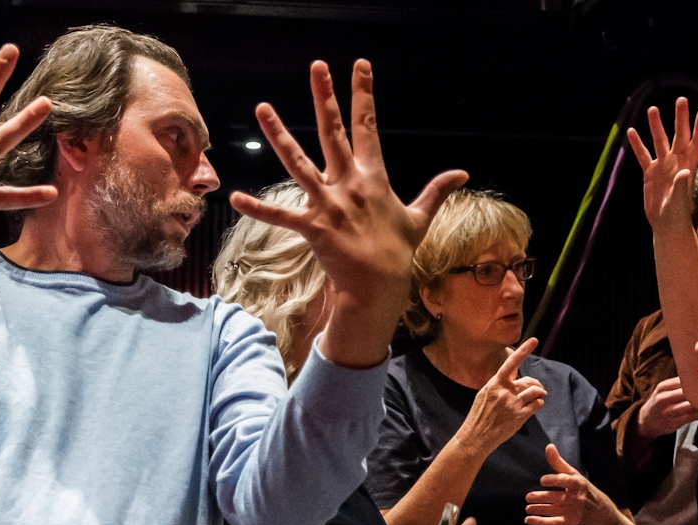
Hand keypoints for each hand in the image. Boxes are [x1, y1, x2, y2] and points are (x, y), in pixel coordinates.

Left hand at [230, 60, 467, 365]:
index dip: (364, 95)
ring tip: (261, 108)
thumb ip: (436, 192)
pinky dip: (258, 208)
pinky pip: (280, 215)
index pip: (368, 127)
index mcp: (373, 179)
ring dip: (278, 135)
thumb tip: (463, 173)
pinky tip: (235, 197)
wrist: (380, 287)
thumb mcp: (419, 218)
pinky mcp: (313, 227)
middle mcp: (349, 185)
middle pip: (333, 133)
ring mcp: (329, 205)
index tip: (359, 66)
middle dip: (326, 98)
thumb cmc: (397, 252)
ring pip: (298, 163)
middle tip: (317, 68)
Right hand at [455, 338, 546, 456]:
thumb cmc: (479, 416)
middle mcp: (504, 391)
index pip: (511, 362)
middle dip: (536, 384)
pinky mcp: (519, 417)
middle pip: (528, 381)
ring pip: (535, 392)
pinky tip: (537, 405)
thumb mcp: (484, 394)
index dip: (523, 350)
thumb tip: (511, 373)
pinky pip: (536, 405)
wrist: (475, 437)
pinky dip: (539, 403)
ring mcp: (512, 404)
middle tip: (540, 388)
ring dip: (541, 393)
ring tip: (541, 396)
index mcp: (494, 383)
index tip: (534, 340)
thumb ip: (498, 384)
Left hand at [526, 444, 596, 524]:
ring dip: (539, 509)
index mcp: (577, 484)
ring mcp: (574, 511)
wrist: (599, 511)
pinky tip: (528, 519)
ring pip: (554, 511)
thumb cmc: (582, 488)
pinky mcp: (570, 523)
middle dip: (542, 498)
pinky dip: (541, 522)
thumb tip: (549, 446)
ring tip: (527, 508)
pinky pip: (554, 523)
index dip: (554, 480)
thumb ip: (558, 462)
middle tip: (528, 497)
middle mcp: (577, 498)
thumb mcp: (573, 474)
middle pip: (557, 498)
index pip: (566, 481)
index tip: (542, 480)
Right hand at [627, 97, 697, 229]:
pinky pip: (643, 155)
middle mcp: (676, 162)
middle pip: (679, 136)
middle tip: (681, 100)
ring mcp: (663, 166)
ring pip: (659, 141)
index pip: (696, 143)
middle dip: (680, 118)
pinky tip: (631, 132)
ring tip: (653, 109)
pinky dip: (638, 144)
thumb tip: (682, 171)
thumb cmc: (677, 215)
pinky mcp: (650, 173)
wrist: (666, 225)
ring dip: (656, 126)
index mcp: (688, 166)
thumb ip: (680, 186)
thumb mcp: (679, 201)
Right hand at [636, 376, 697, 438]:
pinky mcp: (673, 423)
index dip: (696, 380)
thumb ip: (678, 384)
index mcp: (663, 387)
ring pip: (690, 405)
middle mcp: (663, 398)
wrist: (646, 420)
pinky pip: (690, 417)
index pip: (683, 380)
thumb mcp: (664, 390)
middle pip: (687, 392)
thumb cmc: (660, 402)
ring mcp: (668, 411)